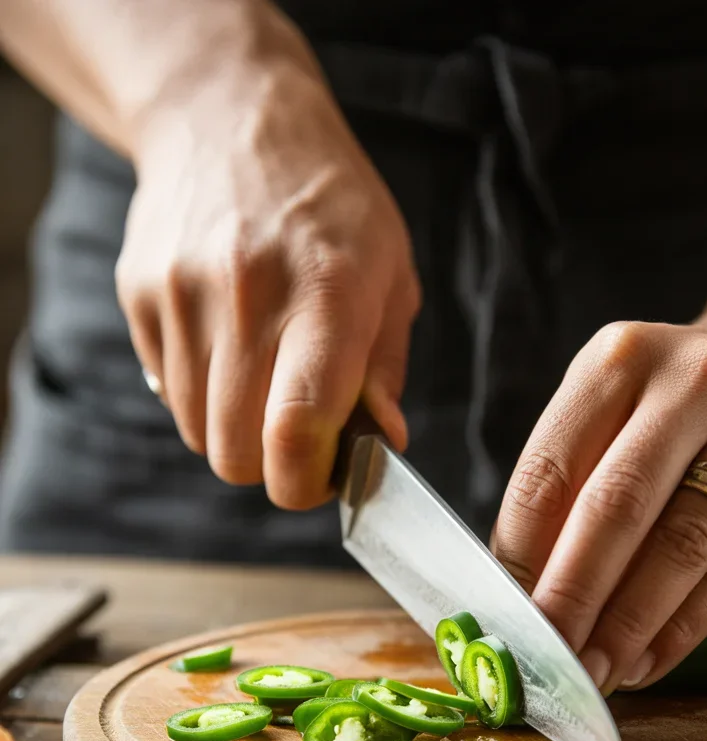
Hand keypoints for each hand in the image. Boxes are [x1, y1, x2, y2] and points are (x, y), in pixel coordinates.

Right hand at [115, 17, 419, 508]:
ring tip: (264, 380)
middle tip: (300, 436)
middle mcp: (248, 295)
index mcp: (327, 294)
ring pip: (198, 433)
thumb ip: (385, 368)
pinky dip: (199, 394)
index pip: (296, 428)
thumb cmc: (331, 206)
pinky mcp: (140, 294)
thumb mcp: (391, 274)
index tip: (324, 478)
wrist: (230, 119)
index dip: (306, 482)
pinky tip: (227, 347)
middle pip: (237, 453)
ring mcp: (183, 293)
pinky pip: (167, 391)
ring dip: (235, 431)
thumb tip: (382, 443)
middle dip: (273, 466)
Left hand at [493, 314, 706, 692]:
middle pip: (616, 506)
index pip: (550, 469)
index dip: (520, 552)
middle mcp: (694, 380)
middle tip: (546, 659)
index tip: (505, 615)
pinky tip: (649, 660)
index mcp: (620, 359)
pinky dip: (685, 627)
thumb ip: (569, 486)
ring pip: (681, 544)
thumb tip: (519, 591)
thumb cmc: (679, 412)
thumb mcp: (616, 413)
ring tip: (594, 671)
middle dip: (572, 595)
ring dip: (628, 624)